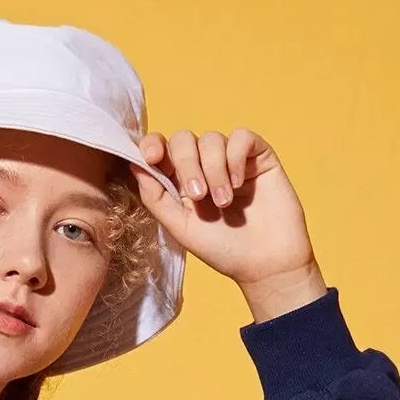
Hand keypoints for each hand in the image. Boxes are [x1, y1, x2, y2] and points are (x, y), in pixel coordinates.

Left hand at [129, 128, 322, 308]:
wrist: (264, 262)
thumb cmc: (222, 249)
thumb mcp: (180, 227)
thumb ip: (156, 197)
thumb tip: (134, 165)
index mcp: (180, 182)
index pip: (161, 149)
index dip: (153, 145)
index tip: (152, 157)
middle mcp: (204, 166)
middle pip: (184, 139)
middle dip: (186, 164)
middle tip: (198, 196)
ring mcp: (231, 159)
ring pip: (211, 138)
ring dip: (213, 170)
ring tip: (224, 202)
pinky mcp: (257, 155)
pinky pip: (240, 136)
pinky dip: (235, 158)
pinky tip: (240, 184)